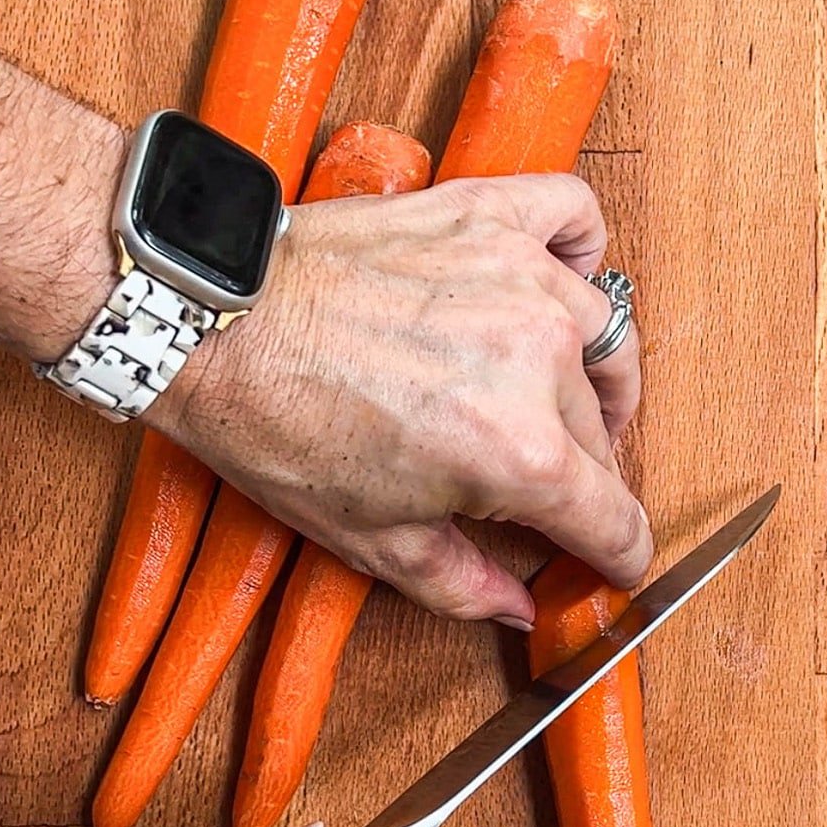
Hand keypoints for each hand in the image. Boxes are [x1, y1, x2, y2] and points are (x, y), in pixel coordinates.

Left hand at [166, 174, 649, 623]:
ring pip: (603, 339)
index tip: (612, 558)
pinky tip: (558, 285)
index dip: (617, 555)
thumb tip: (513, 608)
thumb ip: (460, 583)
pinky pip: (575, 219)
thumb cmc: (273, 423)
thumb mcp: (368, 537)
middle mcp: (537, 360)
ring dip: (589, 378)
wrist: (209, 323)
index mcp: (518, 454)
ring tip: (549, 396)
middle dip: (581, 475)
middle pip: (606, 436)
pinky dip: (582, 251)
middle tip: (535, 486)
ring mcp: (519, 277)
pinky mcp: (486, 217)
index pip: (614, 518)